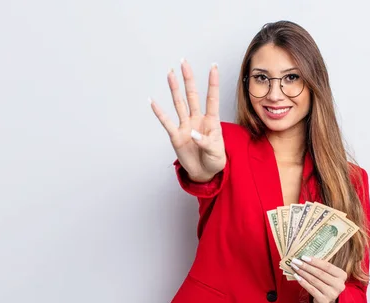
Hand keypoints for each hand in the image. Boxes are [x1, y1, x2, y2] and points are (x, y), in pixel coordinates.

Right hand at [150, 59, 225, 181]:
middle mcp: (198, 119)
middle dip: (189, 79)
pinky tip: (152, 101)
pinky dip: (159, 112)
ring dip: (174, 89)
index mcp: (212, 121)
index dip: (213, 83)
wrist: (204, 173)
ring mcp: (185, 126)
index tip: (214, 66)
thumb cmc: (215, 160)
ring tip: (170, 74)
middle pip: (192, 95)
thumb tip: (192, 133)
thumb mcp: (216, 153)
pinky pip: (166, 122)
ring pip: (179, 104)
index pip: (212, 98)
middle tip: (184, 62)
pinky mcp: (176, 136)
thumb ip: (206, 142)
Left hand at [290, 256, 346, 302]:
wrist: (328, 300)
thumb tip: (305, 258)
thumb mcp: (329, 274)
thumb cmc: (327, 282)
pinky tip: (297, 277)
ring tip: (295, 267)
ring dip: (303, 273)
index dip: (314, 261)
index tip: (303, 257)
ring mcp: (332, 294)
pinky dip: (303, 282)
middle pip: (319, 273)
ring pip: (314, 280)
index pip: (327, 266)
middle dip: (306, 266)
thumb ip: (321, 267)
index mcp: (342, 275)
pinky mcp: (324, 300)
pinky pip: (311, 289)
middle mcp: (339, 285)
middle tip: (296, 261)